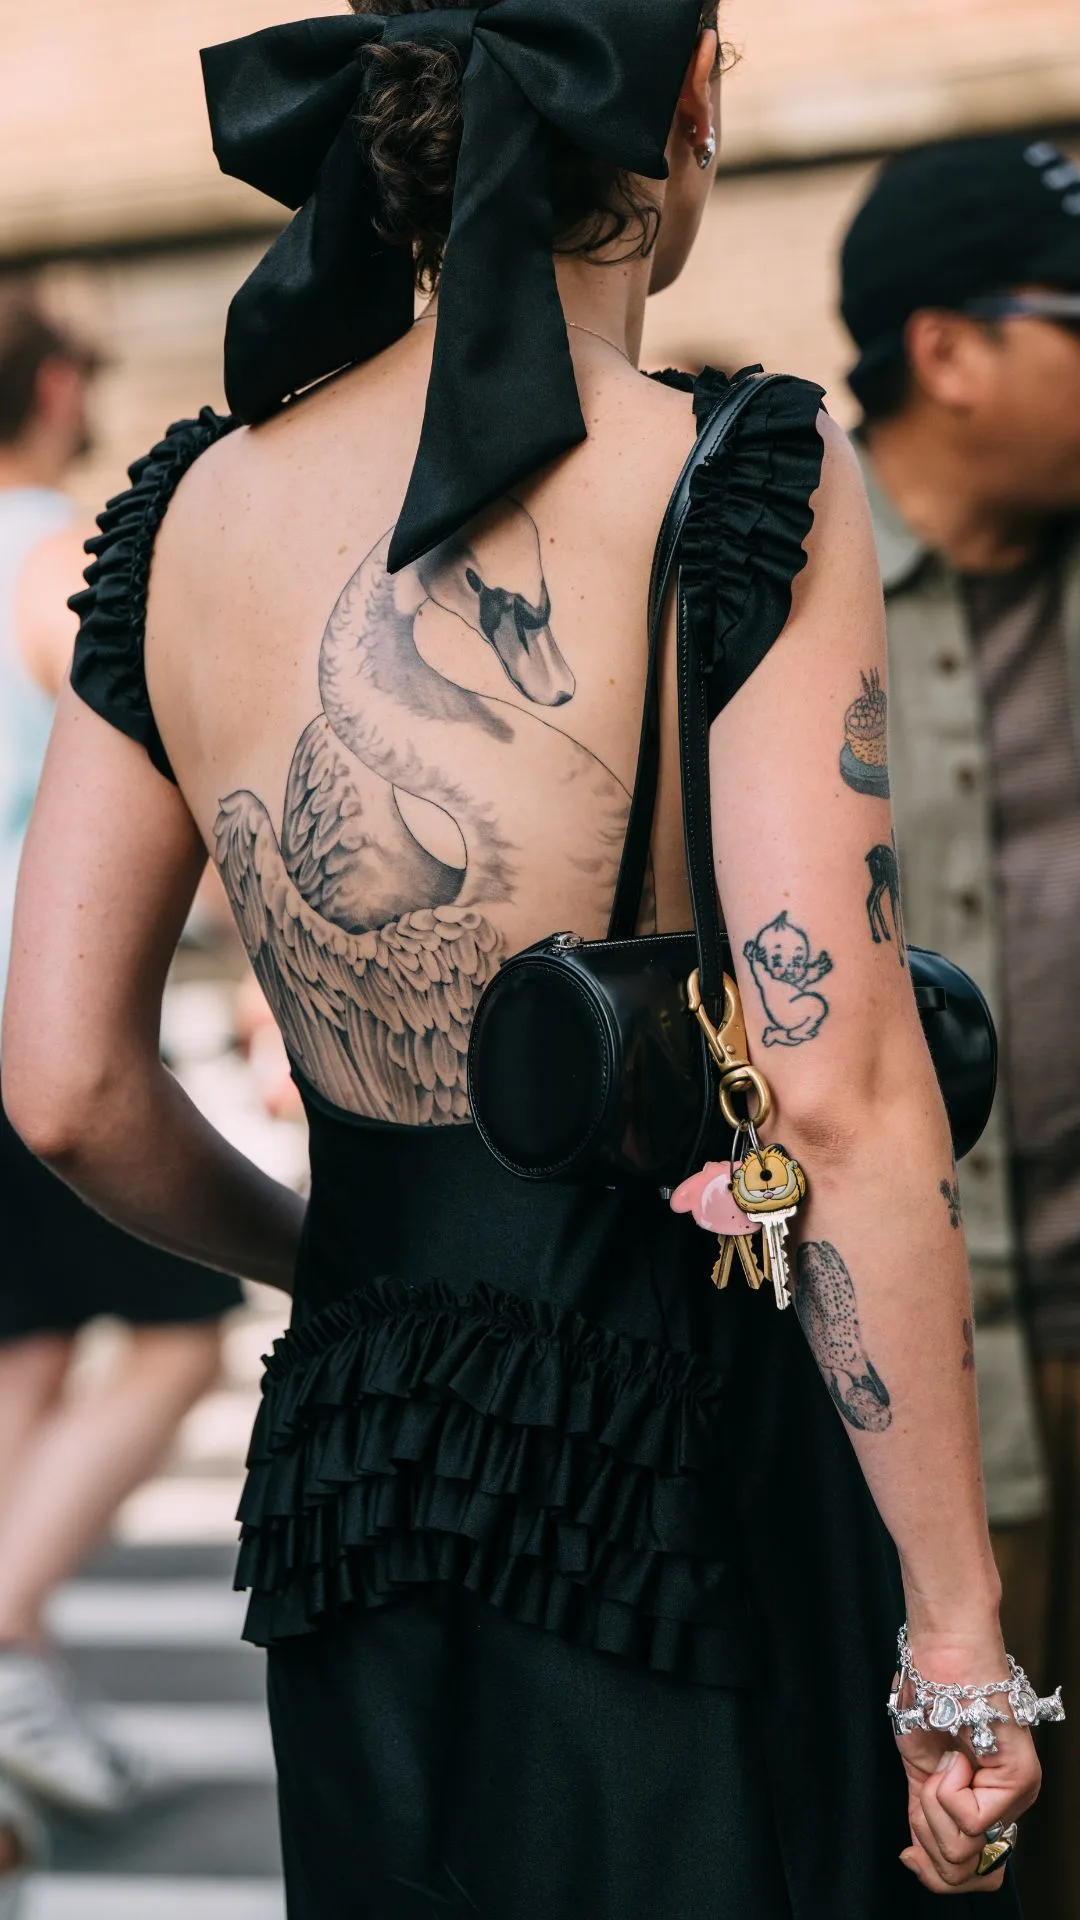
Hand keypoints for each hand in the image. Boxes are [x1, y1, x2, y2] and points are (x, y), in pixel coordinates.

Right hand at [893, 1637, 1040, 1893]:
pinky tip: (953, 1756)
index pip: (965, 1876)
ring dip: (935, 1805)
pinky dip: (946, 1787)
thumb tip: (917, 1864)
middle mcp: (1007, 1807)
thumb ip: (926, 1820)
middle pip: (959, 1871)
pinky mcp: (1020, 1781)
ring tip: (942, 1764)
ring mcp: (1018, 1796)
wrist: (939, 1657)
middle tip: (928, 1786)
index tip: (910, 1853)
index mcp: (984, 1807)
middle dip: (928, 1834)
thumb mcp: (919, 1776)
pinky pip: (971, 1820)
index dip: (932, 1873)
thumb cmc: (928, 1699)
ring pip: (962, 1848)